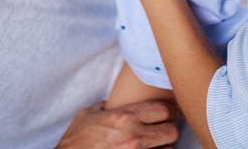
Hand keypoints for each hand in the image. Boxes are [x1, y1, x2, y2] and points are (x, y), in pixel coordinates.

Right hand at [56, 100, 178, 147]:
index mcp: (124, 117)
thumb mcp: (87, 115)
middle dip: (168, 130)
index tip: (161, 114)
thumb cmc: (75, 142)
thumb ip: (104, 106)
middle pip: (172, 131)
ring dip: (164, 148)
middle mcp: (133, 136)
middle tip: (161, 132)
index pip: (162, 109)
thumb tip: (112, 101)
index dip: (164, 111)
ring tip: (155, 146)